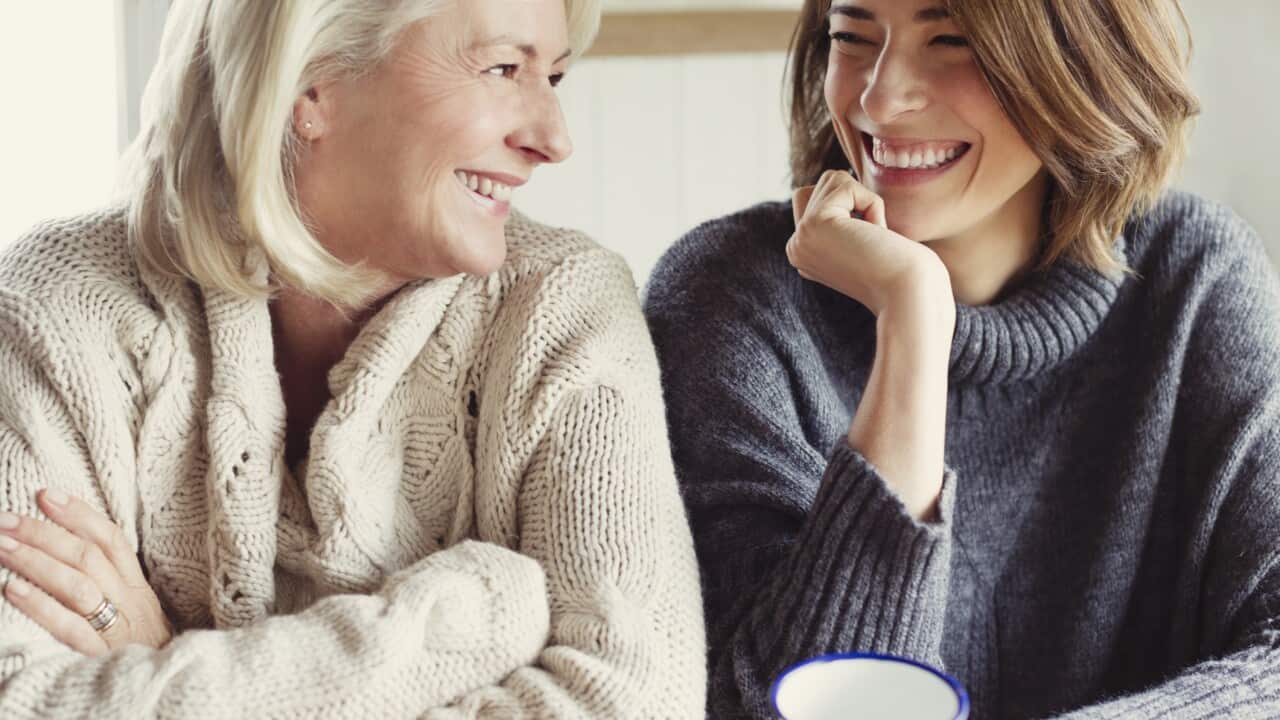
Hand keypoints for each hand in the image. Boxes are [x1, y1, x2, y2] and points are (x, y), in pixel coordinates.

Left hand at [0, 489, 172, 654]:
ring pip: (79, 586)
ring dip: (36, 562)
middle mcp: (131, 602)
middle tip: (6, 519)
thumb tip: (69, 547)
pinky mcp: (103, 657)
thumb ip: (112, 582)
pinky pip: (70, 628)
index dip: (79, 514)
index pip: (112, 540)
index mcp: (138, 588)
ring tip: (2, 546)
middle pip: (89, 558)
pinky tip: (12, 589)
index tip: (46, 495)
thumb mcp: (137, 610)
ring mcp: (118, 629)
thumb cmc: (143, 650)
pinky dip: (41, 606)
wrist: (171, 689)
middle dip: (45, 534)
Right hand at [787, 169, 951, 316]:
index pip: (818, 201)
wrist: (910, 295)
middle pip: (821, 186)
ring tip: (873, 237)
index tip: (870, 246)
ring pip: (832, 179)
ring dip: (865, 199)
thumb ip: (842, 217)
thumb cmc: (904, 270)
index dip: (854, 209)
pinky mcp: (813, 224)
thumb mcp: (864, 242)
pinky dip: (871, 202)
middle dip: (855, 199)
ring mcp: (800, 237)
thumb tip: (834, 181)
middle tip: (872, 239)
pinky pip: (845, 184)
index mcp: (806, 254)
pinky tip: (877, 235)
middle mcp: (796, 247)